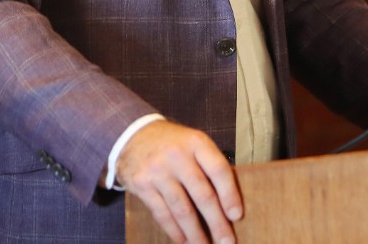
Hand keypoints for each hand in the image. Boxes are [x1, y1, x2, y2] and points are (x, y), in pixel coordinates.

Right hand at [115, 120, 242, 243]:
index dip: (230, 195)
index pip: (219, 170)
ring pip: (182, 209)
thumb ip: (208, 166)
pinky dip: (174, 230)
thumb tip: (228, 204)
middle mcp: (177, 155)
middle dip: (217, 223)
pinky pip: (162, 213)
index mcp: (196, 142)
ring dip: (195, 233)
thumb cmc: (171, 144)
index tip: (236, 216)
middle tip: (227, 241)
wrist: (131, 135)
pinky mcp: (142, 185)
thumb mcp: (192, 143)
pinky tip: (183, 240)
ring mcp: (158, 171)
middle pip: (203, 194)